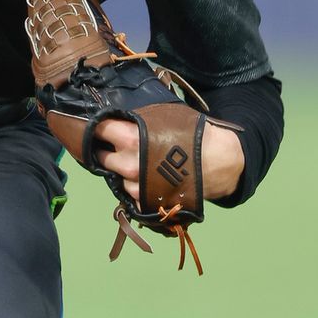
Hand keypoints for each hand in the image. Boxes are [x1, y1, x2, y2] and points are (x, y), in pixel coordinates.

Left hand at [93, 117, 244, 202]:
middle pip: (102, 156)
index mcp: (131, 138)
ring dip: (121, 170)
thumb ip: (138, 118)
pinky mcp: (145, 202)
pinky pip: (130, 194)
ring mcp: (137, 187)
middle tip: (116, 145)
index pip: (99, 130)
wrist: (220, 161)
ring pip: (116, 177)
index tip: (99, 127)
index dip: (98, 127)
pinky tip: (145, 178)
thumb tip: (118, 114)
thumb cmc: (193, 133)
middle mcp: (129, 164)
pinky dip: (134, 186)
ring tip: (135, 162)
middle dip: (107, 150)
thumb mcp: (164, 115)